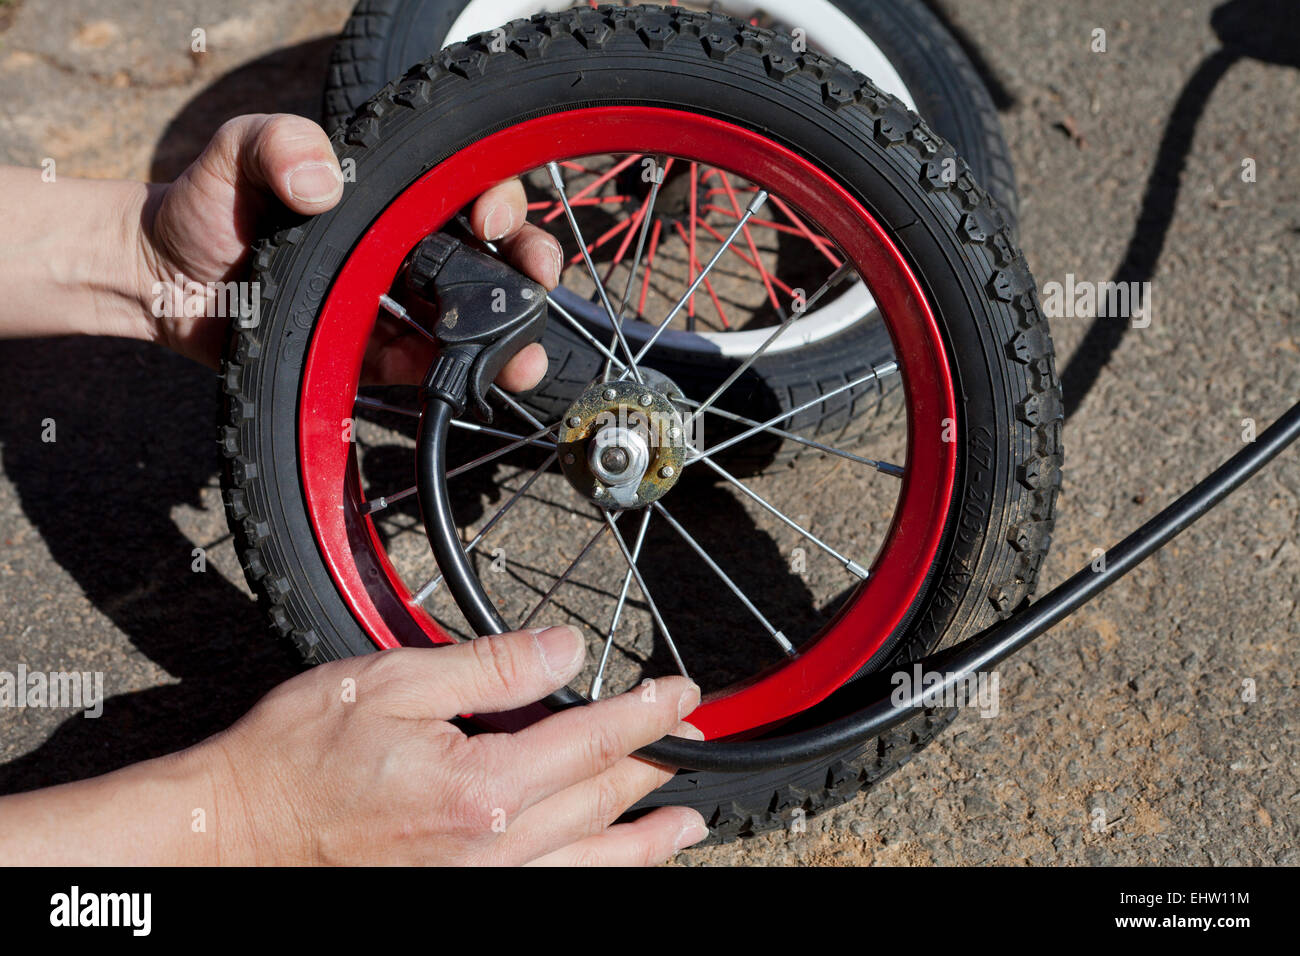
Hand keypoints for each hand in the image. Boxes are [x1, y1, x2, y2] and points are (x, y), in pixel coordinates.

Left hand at [136, 113, 561, 388]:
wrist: (159, 282)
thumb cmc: (202, 207)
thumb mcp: (236, 154)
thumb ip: (274, 143)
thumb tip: (320, 182)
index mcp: (385, 193)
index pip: (464, 188)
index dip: (496, 200)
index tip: (489, 220)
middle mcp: (398, 245)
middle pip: (485, 254)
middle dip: (525, 268)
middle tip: (537, 282)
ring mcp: (387, 302)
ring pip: (466, 316)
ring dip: (507, 334)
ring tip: (526, 355)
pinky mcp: (366, 352)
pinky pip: (418, 365)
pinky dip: (449, 374)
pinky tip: (473, 377)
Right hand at [205, 626, 707, 864]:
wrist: (234, 835)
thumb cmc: (296, 758)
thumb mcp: (392, 681)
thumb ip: (490, 668)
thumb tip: (565, 650)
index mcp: (481, 784)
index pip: (591, 739)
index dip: (645, 712)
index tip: (679, 693)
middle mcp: (491, 848)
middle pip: (600, 799)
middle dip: (654, 766)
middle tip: (691, 744)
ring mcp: (477, 886)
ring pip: (590, 863)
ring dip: (645, 841)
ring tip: (685, 825)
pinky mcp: (459, 902)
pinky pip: (550, 893)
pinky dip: (594, 877)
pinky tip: (610, 867)